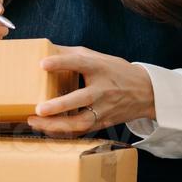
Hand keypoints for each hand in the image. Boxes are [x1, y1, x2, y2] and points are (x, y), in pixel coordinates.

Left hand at [27, 46, 155, 136]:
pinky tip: (46, 130)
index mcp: (100, 68)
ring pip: (81, 121)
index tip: (42, 63)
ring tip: (35, 123)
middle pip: (82, 98)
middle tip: (39, 109)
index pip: (80, 63)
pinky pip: (82, 131)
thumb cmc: (115, 72)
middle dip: (60, 105)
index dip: (61, 62)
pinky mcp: (103, 123)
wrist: (146, 92)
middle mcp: (102, 90)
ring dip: (57, 125)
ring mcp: (104, 109)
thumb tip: (43, 49)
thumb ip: (71, 54)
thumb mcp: (98, 57)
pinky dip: (63, 133)